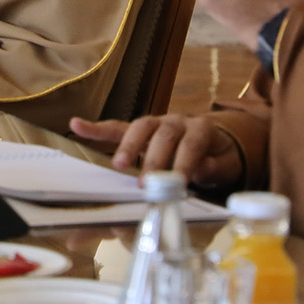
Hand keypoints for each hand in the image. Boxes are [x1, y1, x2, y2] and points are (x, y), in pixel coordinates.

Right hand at [68, 114, 242, 187]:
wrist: (214, 143)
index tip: (178, 181)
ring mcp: (156, 122)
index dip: (185, 160)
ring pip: (140, 127)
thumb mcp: (226, 165)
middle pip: (164, 134)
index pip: (192, 143)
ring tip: (118, 165)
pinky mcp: (139, 130)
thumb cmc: (217, 157)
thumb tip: (201, 168)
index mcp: (201, 128)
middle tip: (146, 183)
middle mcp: (177, 120)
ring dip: (128, 145)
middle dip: (154, 158)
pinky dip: (97, 128)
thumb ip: (215, 167)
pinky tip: (76, 125)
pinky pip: (117, 127)